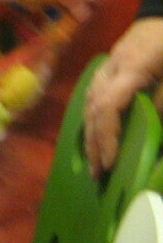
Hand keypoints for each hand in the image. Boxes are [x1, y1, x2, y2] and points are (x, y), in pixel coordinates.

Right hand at [85, 18, 162, 173]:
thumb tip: (155, 126)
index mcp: (130, 68)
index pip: (107, 106)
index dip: (107, 135)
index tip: (111, 161)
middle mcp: (110, 69)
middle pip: (93, 109)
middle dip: (94, 143)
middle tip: (98, 174)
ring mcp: (105, 68)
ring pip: (88, 104)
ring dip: (90, 135)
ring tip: (94, 162)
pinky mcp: (106, 70)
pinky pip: (91, 98)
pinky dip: (91, 120)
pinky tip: (93, 135)